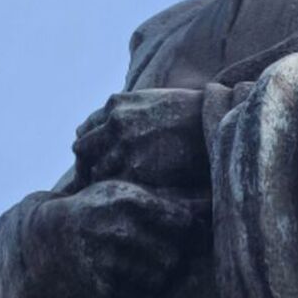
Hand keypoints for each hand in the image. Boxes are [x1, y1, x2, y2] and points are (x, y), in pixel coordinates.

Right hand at [25, 180, 207, 297]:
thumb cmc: (100, 209)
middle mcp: (117, 227)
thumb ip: (171, 201)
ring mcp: (105, 255)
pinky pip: (135, 294)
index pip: (182, 223)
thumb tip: (214, 203)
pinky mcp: (97, 281)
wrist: (49, 233)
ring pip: (157, 278)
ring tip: (140, 264)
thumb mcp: (129, 195)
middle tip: (159, 253)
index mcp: (129, 200)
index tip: (176, 232)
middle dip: (170, 257)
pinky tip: (120, 275)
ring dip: (154, 276)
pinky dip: (132, 289)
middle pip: (173, 256)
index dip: (184, 231)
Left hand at [73, 88, 208, 188]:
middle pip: (82, 149)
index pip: (86, 130)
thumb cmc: (189, 113)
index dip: (90, 148)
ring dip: (102, 181)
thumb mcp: (151, 101)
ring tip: (114, 193)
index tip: (95, 161)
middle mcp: (114, 122)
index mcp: (116, 104)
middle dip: (87, 165)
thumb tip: (104, 129)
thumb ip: (125, 113)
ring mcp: (123, 145)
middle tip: (95, 182)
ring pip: (95, 170)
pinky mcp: (136, 167)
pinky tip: (130, 195)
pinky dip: (119, 191)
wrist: (216, 122)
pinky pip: (114, 184)